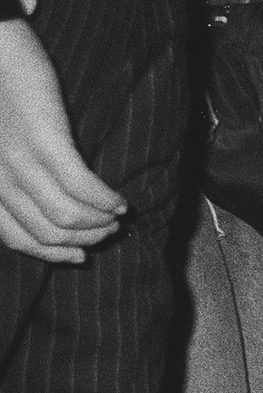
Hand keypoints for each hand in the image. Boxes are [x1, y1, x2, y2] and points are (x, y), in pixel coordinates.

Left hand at [0, 22, 125, 262]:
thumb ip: (6, 163)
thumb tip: (40, 193)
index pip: (16, 237)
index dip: (52, 254)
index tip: (80, 254)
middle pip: (47, 233)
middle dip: (85, 240)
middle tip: (109, 230)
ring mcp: (19, 158)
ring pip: (67, 217)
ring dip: (99, 223)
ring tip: (117, 215)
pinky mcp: (45, 138)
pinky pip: (82, 187)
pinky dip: (106, 200)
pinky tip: (120, 199)